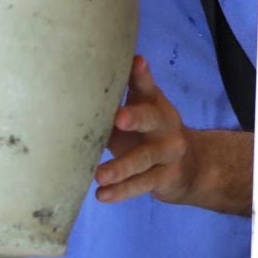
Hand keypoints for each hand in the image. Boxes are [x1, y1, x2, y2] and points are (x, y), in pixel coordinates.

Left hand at [94, 56, 200, 204]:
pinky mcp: (166, 176)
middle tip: (119, 119)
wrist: (190, 166)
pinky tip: (103, 195)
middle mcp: (165, 125)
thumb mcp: (135, 116)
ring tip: (99, 176)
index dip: (141, 75)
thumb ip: (110, 108)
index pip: (147, 87)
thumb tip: (67, 100)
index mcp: (154, 105)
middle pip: (152, 119)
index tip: (136, 62)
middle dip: (136, 117)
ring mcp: (168, 152)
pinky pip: (143, 184)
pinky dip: (122, 191)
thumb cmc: (147, 135)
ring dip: (121, 167)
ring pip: (144, 158)